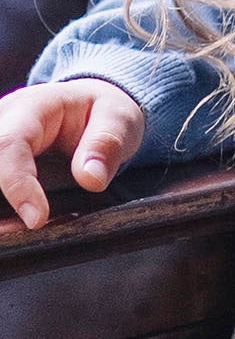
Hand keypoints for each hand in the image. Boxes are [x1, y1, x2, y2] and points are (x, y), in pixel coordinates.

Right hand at [0, 80, 145, 230]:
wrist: (90, 107)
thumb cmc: (101, 111)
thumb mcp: (118, 117)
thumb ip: (106, 144)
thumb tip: (91, 179)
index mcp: (31, 107)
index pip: (9, 144)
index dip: (18, 185)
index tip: (37, 219)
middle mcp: (2, 124)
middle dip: (3, 203)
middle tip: (29, 228)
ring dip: (3, 212)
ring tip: (24, 231)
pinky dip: (6, 213)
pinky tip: (20, 226)